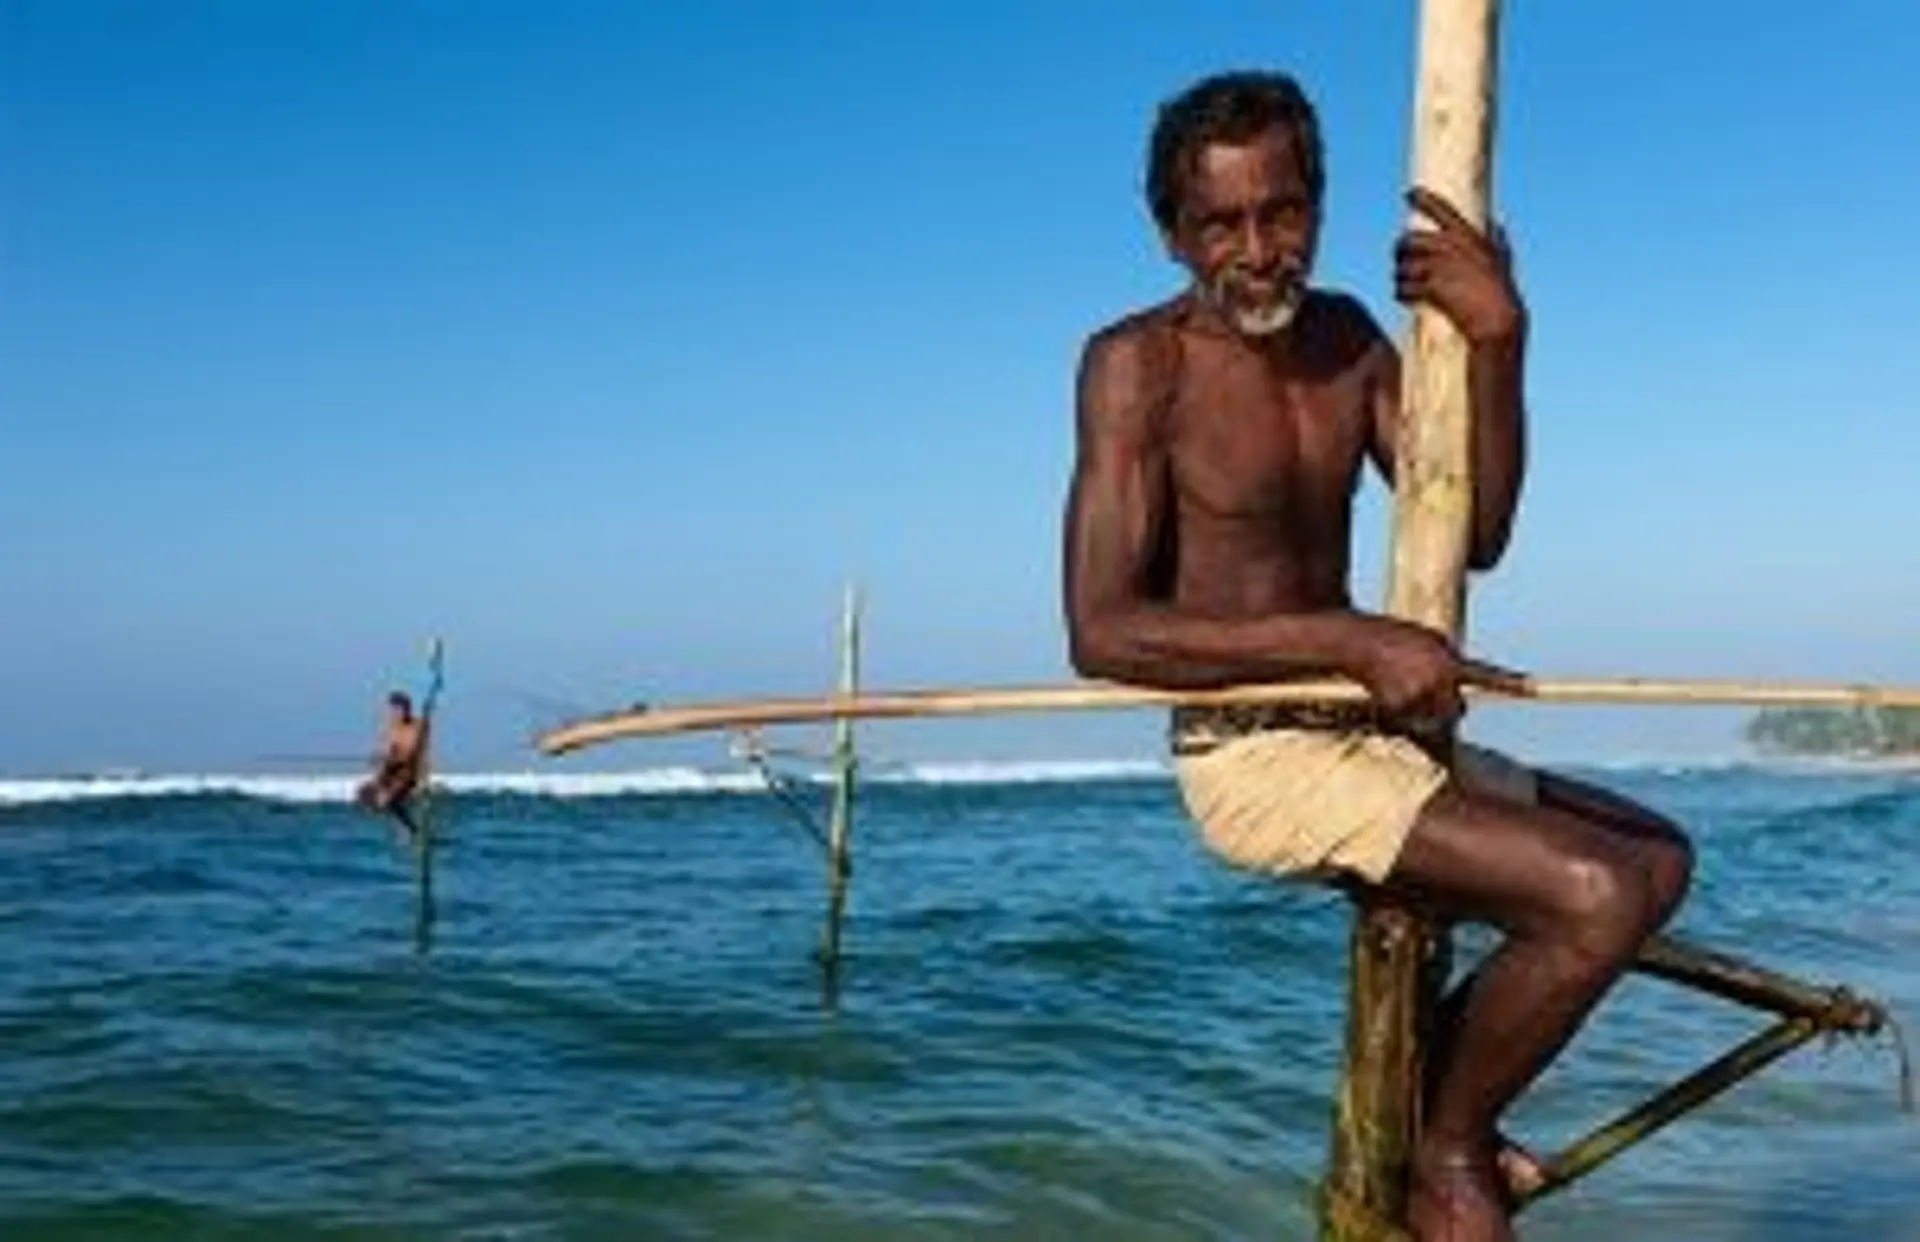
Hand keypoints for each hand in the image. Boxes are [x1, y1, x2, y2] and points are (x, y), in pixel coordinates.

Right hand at [1349, 617, 1530, 725]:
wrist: (1355, 640)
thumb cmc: (1392, 636)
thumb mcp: (1430, 640)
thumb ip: (1449, 662)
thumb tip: (1456, 689)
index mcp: (1448, 661)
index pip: (1485, 675)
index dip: (1510, 683)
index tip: (1533, 687)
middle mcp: (1436, 681)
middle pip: (1456, 712)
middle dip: (1446, 707)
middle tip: (1428, 690)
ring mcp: (1417, 697)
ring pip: (1431, 721)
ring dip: (1422, 712)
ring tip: (1401, 688)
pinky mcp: (1396, 709)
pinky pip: (1407, 721)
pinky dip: (1400, 713)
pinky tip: (1386, 693)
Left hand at [1393, 186, 1524, 343]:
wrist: (1498, 320)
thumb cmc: (1500, 293)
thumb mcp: (1501, 261)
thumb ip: (1498, 240)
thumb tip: (1497, 221)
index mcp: (1468, 237)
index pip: (1443, 210)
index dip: (1423, 199)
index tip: (1408, 193)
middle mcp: (1452, 246)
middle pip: (1409, 240)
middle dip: (1401, 251)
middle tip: (1400, 261)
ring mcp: (1441, 265)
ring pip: (1403, 266)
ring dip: (1400, 277)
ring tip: (1405, 284)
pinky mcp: (1432, 286)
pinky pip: (1404, 287)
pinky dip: (1401, 293)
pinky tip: (1405, 297)